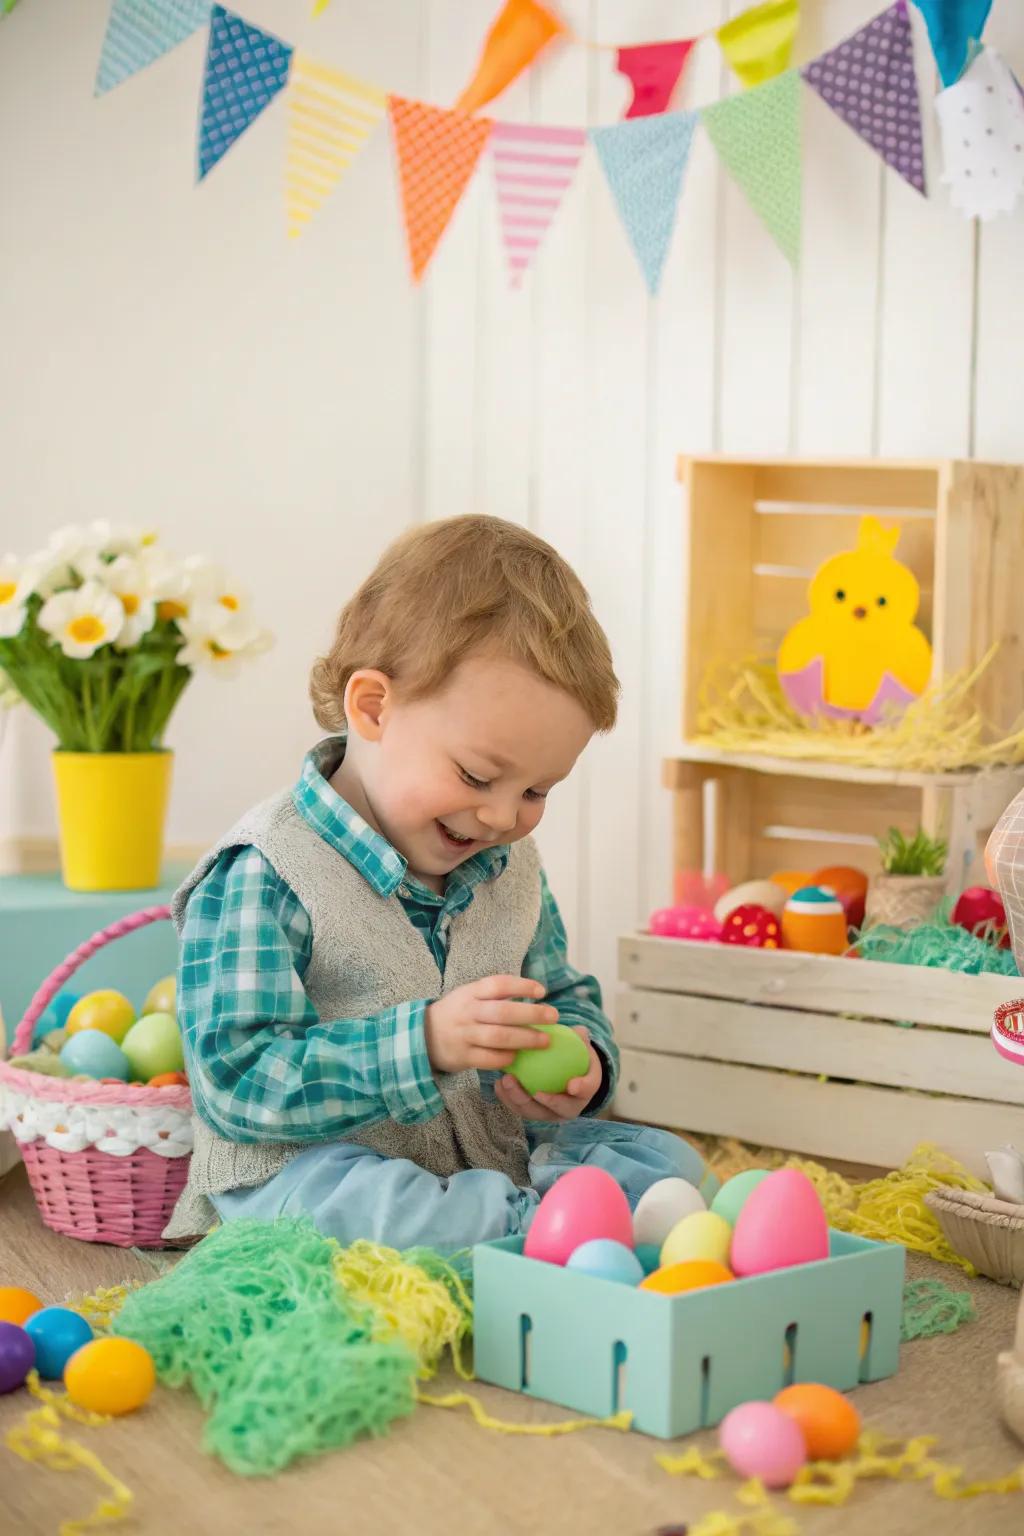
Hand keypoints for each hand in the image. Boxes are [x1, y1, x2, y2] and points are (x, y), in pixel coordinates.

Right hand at [424, 975, 557, 1074]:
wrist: (421, 1036)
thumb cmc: (456, 1013)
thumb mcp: (469, 995)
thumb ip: (494, 994)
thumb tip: (533, 994)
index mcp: (471, 993)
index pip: (498, 985)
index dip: (521, 986)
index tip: (542, 991)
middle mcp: (468, 1012)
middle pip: (503, 1012)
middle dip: (531, 1014)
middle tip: (553, 1016)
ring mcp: (465, 1035)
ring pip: (498, 1037)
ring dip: (525, 1039)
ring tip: (545, 1041)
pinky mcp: (463, 1057)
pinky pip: (489, 1059)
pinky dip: (506, 1058)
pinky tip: (518, 1057)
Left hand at [494, 1026, 602, 1121]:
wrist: (561, 1071)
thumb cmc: (572, 1055)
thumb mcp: (580, 1045)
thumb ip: (579, 1038)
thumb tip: (578, 1030)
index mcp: (585, 1090)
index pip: (586, 1090)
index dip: (581, 1089)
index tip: (572, 1085)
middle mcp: (568, 1107)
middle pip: (558, 1108)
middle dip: (545, 1102)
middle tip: (533, 1090)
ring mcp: (548, 1113)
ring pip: (534, 1112)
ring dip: (519, 1099)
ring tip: (507, 1081)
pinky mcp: (530, 1112)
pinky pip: (517, 1108)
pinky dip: (507, 1098)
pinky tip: (499, 1083)